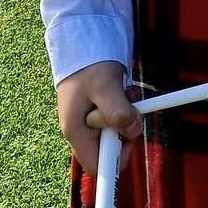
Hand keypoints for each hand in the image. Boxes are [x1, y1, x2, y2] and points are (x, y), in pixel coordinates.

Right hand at [57, 60, 142, 177]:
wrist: (82, 41)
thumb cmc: (88, 63)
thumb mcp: (104, 86)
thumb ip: (117, 111)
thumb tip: (132, 131)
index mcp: (75, 130)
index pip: (96, 166)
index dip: (116, 160)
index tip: (131, 140)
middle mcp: (82, 130)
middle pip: (111, 148)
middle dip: (126, 129)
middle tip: (130, 106)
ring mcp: (91, 121)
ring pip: (118, 131)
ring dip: (128, 115)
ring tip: (126, 92)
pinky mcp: (100, 110)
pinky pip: (119, 117)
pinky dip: (127, 106)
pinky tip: (124, 90)